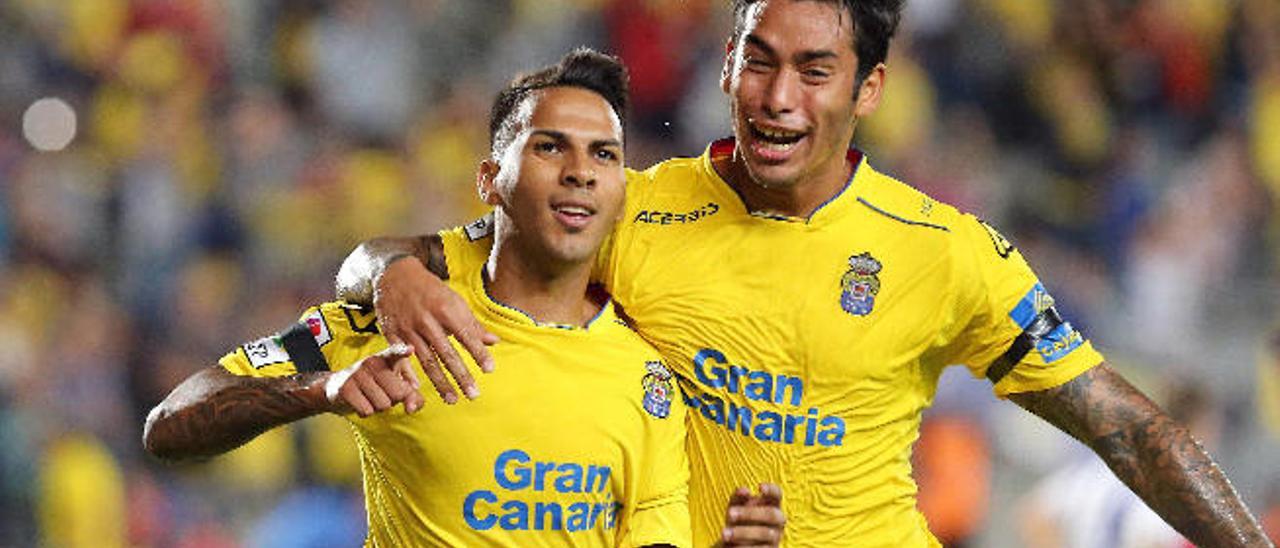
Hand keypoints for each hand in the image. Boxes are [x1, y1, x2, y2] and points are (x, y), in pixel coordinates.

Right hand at [324, 344, 425, 415]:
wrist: (337, 386)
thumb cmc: (374, 384)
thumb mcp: (395, 385)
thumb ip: (411, 395)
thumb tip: (411, 408)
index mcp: (387, 358)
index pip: (396, 353)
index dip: (403, 351)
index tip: (410, 349)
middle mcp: (372, 362)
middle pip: (399, 393)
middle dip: (394, 400)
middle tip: (382, 393)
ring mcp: (358, 374)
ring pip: (383, 405)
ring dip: (379, 407)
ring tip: (369, 396)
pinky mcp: (346, 389)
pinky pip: (367, 411)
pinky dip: (365, 412)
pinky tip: (359, 401)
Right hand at [374, 256, 498, 403]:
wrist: (394, 275)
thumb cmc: (430, 290)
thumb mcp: (454, 300)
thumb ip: (472, 324)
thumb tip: (494, 342)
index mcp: (445, 309)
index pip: (466, 335)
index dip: (478, 353)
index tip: (490, 370)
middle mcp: (427, 320)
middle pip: (447, 353)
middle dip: (461, 376)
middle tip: (473, 395)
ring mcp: (408, 329)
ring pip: (427, 361)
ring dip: (440, 383)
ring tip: (452, 400)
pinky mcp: (392, 334)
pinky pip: (402, 360)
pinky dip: (408, 376)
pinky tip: (417, 391)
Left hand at [720, 483, 784, 546]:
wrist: (735, 543)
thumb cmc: (738, 521)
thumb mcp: (735, 507)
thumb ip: (738, 497)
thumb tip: (744, 490)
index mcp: (771, 505)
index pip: (777, 494)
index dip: (772, 489)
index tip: (759, 487)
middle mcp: (777, 520)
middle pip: (771, 514)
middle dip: (750, 513)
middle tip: (730, 514)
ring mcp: (776, 537)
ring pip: (765, 533)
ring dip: (743, 532)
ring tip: (724, 534)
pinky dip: (744, 547)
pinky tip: (731, 546)